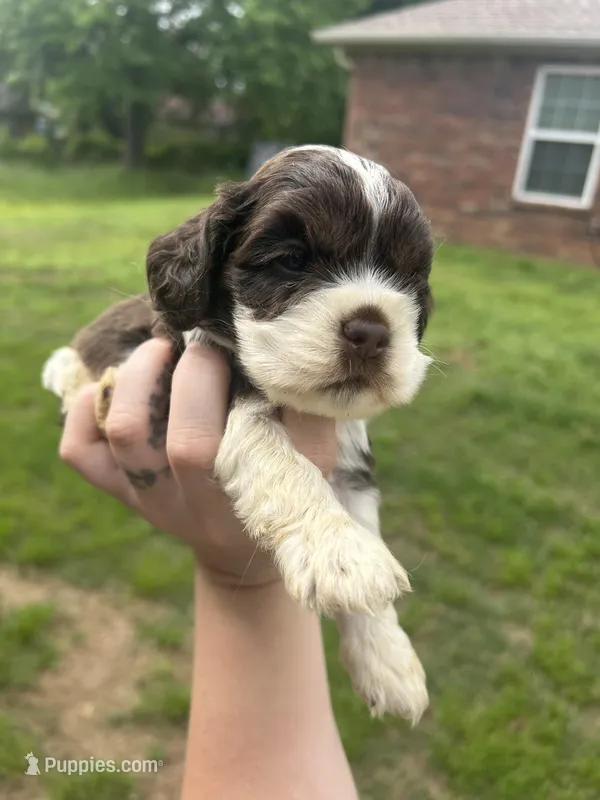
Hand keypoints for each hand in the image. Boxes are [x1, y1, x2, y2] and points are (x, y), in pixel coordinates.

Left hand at [59, 338, 337, 586]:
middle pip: (141, 431)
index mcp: (227, 495)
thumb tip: (283, 353)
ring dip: (133, 377)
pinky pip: (79, 450)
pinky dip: (86, 409)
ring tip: (162, 352)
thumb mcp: (313, 461)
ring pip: (114, 432)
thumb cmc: (284, 487)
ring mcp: (141, 495)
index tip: (226, 346)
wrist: (242, 547)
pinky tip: (120, 387)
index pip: (194, 441)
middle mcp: (175, 499)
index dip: (201, 379)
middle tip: (199, 344)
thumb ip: (306, 411)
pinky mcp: (117, 489)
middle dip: (170, 370)